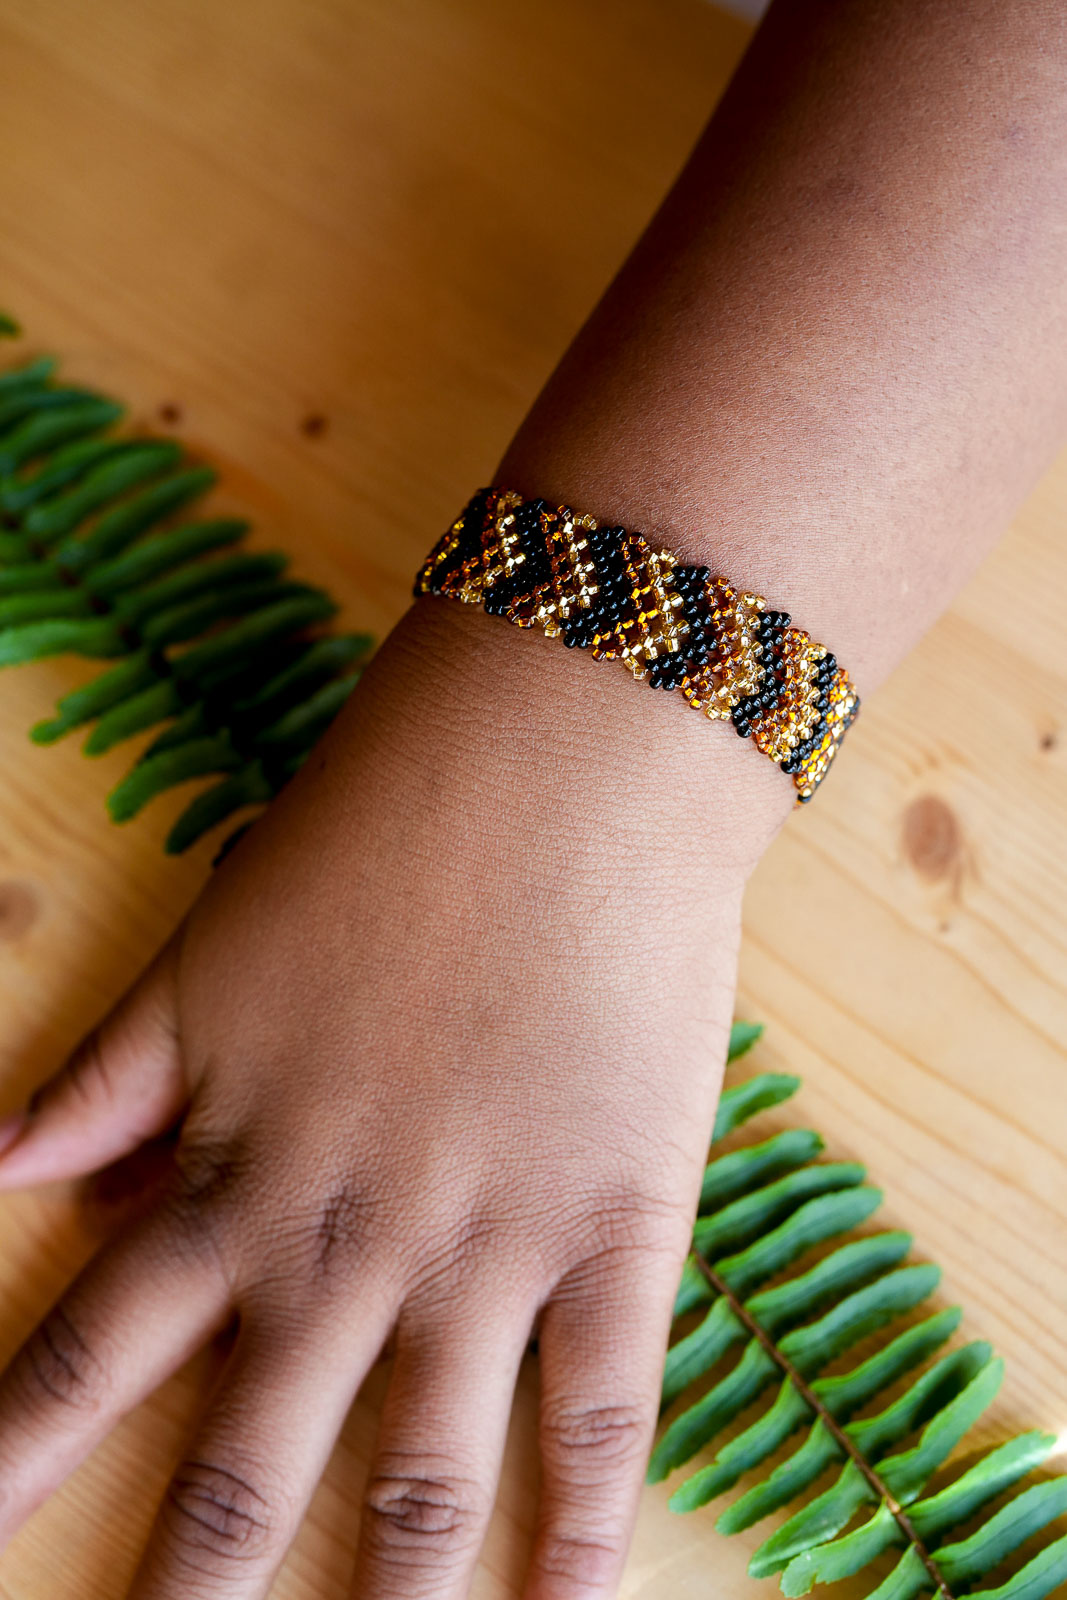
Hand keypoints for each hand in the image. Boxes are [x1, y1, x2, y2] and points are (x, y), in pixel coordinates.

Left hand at [0, 598, 787, 1599]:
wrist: (553, 770)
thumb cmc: (371, 839)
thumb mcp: (211, 955)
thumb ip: (110, 1078)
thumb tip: (1, 1172)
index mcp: (231, 1170)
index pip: (89, 1360)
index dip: (14, 1464)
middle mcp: (341, 1244)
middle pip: (240, 1472)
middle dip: (184, 1596)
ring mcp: (483, 1253)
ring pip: (419, 1491)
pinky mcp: (614, 1233)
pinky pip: (598, 1423)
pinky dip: (579, 1546)